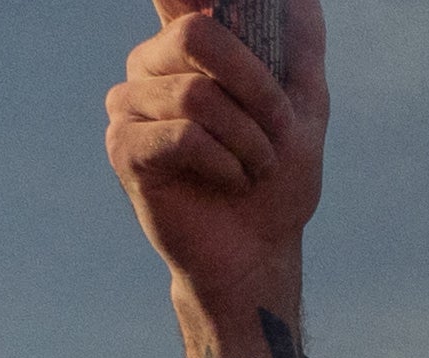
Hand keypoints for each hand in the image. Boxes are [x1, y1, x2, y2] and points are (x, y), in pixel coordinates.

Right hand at [109, 0, 324, 357]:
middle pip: (194, 33)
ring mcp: (130, 106)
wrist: (259, 252)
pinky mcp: (124, 148)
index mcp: (185, 48)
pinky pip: (182, 136)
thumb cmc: (277, 180)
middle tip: (279, 130)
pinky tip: (231, 181)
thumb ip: (300, 49)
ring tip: (258, 168)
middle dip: (255, 85)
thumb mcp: (304, 109)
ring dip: (247, 138)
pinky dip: (224, 162)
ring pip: (196, 94)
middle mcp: (149, 67)